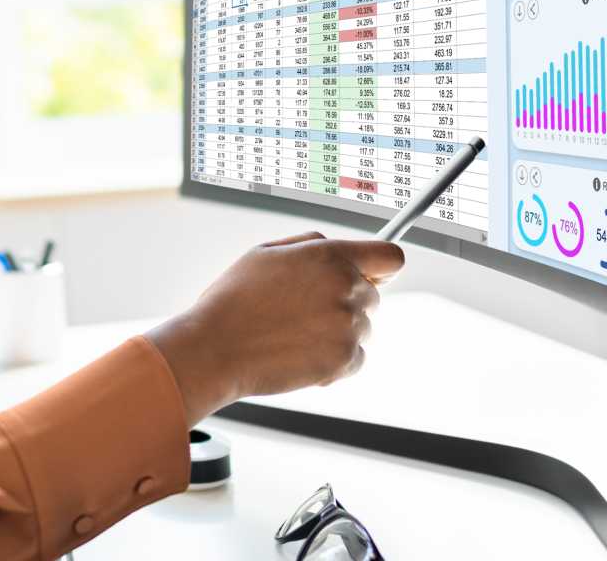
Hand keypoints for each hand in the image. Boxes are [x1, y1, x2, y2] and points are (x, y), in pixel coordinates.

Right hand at [145, 231, 403, 423]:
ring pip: (364, 328)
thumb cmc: (235, 300)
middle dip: (347, 302)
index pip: (390, 256)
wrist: (216, 348)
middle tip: (306, 312)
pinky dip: (335, 361)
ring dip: (339, 332)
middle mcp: (346, 287)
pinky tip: (300, 354)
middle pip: (374, 296)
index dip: (381, 266)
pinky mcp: (344, 359)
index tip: (374, 275)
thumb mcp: (266, 252)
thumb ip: (311, 246)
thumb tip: (340, 249)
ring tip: (296, 334)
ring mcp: (348, 325)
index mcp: (330, 256)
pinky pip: (356, 358)